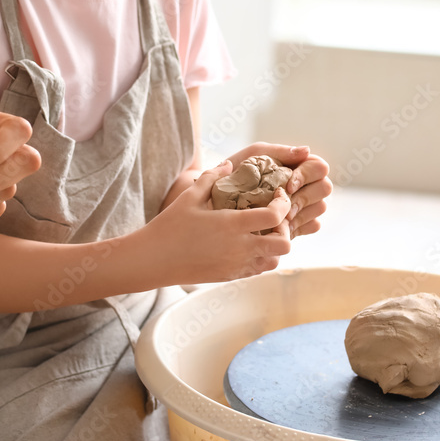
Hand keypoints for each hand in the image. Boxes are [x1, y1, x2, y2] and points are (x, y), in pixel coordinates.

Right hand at [143, 161, 291, 283]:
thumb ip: (212, 177)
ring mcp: (237, 265)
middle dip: (285, 229)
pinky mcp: (231, 276)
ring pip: (275, 260)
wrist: (154, 260)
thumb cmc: (170, 225)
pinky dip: (261, 258)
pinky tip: (249, 245)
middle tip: (273, 218)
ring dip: (275, 246)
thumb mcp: (189, 197)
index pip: (275, 216)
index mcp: (232, 225)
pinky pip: (259, 270)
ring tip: (262, 232)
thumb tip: (229, 164)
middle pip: (284, 244)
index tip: (278, 195)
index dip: (283, 204)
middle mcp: (240, 248)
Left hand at [226, 142, 331, 237]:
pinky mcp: (298, 225)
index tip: (287, 185)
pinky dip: (299, 226)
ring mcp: (303, 205)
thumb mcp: (253, 156)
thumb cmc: (235, 172)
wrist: (216, 199)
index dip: (307, 176)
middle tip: (282, 204)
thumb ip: (279, 151)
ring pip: (321, 207)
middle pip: (325, 187)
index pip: (319, 167)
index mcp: (297, 165)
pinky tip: (280, 227)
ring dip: (301, 212)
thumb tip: (306, 150)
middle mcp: (305, 184)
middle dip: (305, 196)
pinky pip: (313, 225)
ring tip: (277, 216)